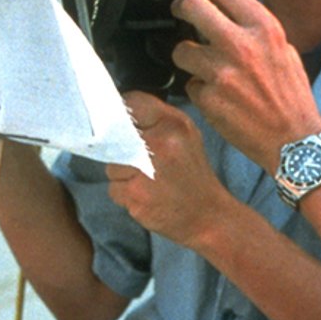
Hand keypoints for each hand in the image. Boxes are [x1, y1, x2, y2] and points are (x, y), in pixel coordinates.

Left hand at [105, 91, 230, 246]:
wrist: (208, 216)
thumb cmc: (193, 176)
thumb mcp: (186, 138)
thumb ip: (157, 122)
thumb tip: (121, 113)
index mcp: (174, 124)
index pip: (133, 102)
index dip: (123, 113)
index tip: (124, 125)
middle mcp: (160, 143)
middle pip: (116, 136)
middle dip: (123, 151)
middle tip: (140, 162)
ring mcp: (146, 170)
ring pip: (112, 165)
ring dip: (123, 177)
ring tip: (147, 183)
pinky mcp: (136, 194)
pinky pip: (114, 189)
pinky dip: (125, 195)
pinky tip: (145, 197)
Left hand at [171, 0, 320, 169]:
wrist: (294, 139)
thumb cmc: (291, 97)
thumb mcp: (284, 50)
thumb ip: (255, 29)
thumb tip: (228, 13)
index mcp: (264, 28)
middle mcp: (240, 45)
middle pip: (192, 6)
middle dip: (181, 6)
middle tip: (179, 11)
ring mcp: (220, 72)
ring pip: (181, 49)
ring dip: (187, 56)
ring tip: (204, 68)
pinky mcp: (207, 98)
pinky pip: (190, 84)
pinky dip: (199, 89)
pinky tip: (217, 97)